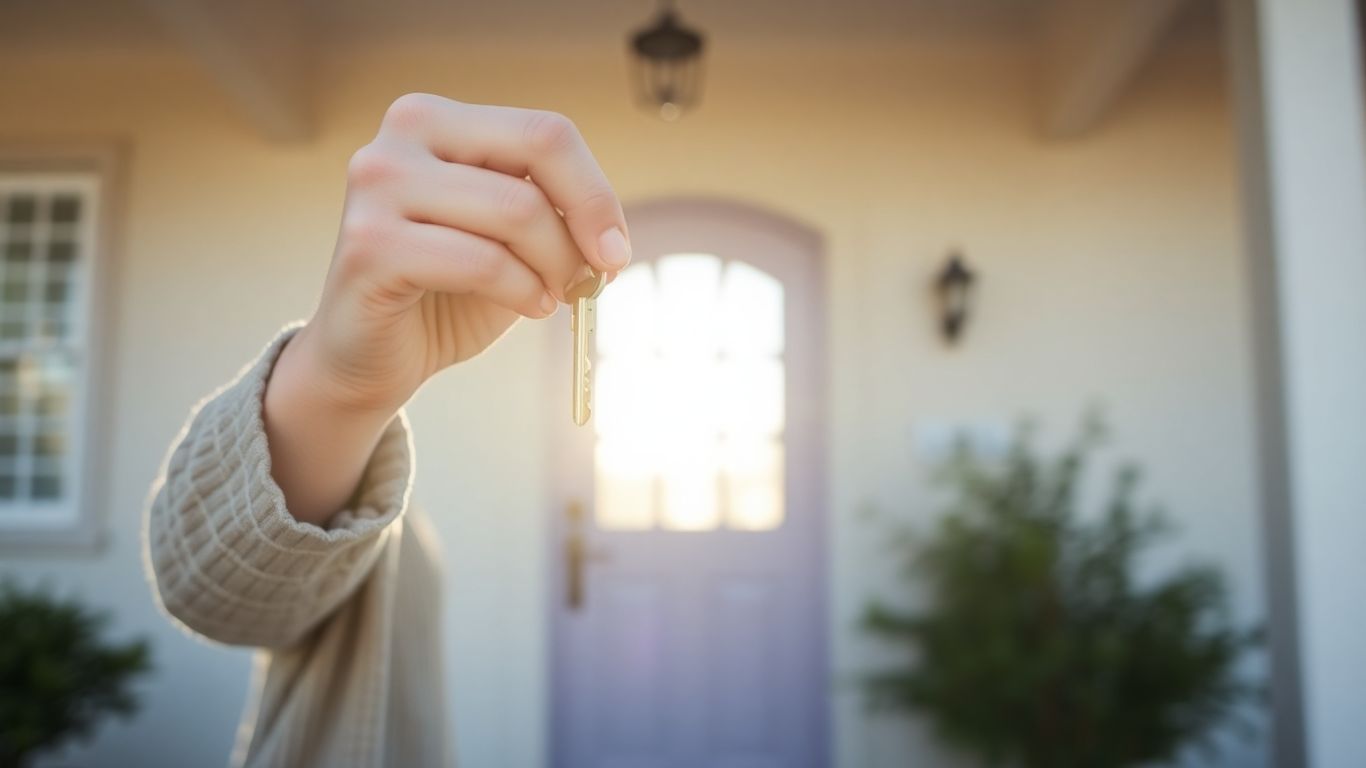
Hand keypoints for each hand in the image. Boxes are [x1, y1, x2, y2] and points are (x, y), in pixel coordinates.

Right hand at [301, 93, 629, 412]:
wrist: (370, 357)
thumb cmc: (448, 291)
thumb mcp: (510, 239)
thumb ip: (550, 213)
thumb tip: (608, 233)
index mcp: (434, 120)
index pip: (545, 131)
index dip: (596, 193)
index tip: (615, 249)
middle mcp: (400, 137)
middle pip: (538, 153)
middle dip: (582, 224)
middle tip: (595, 276)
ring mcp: (377, 187)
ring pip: (516, 210)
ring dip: (554, 266)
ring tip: (549, 297)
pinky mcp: (370, 247)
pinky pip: (482, 262)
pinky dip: (523, 290)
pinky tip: (528, 307)